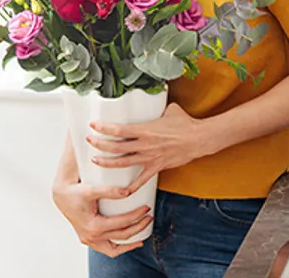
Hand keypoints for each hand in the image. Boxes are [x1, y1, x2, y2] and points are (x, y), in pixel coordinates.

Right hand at [52, 180, 152, 257]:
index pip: (121, 224)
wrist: (62, 196)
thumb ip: (109, 191)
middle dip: (138, 228)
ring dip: (129, 243)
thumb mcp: (92, 189)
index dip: (136, 216)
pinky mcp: (89, 239)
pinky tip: (128, 241)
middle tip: (148, 217)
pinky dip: (118, 247)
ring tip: (142, 236)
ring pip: (114, 249)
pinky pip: (106, 249)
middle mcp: (91, 237)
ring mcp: (89, 240)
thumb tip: (128, 192)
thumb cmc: (76, 192)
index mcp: (93, 226)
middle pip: (121, 236)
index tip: (146, 208)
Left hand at [87, 102, 203, 194]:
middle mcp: (144, 144)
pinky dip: (131, 187)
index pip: (119, 129)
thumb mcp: (169, 109)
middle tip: (89, 141)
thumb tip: (155, 98)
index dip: (104, 128)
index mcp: (145, 129)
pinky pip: (141, 180)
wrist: (199, 139)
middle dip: (100, 144)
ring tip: (95, 160)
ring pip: (123, 163)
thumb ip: (158, 107)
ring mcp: (149, 157)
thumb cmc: (184, 123)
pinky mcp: (156, 167)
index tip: (93, 125)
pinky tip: (121, 191)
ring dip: (107, 163)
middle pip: (116, 147)